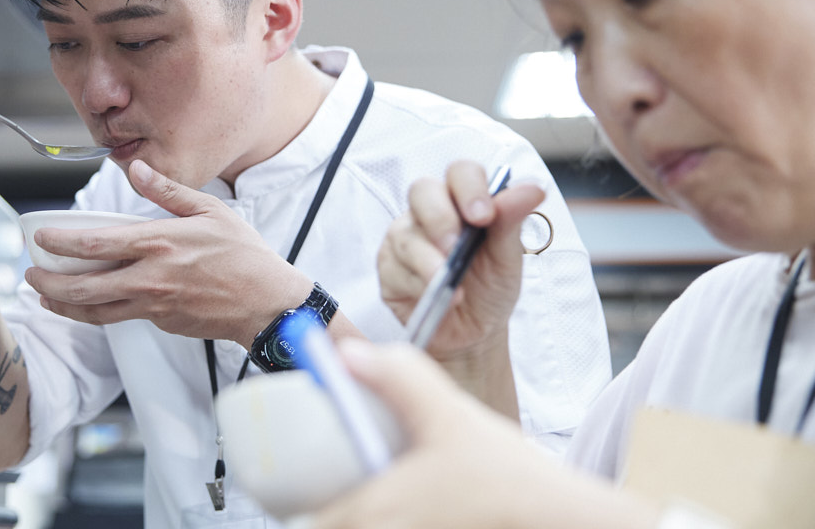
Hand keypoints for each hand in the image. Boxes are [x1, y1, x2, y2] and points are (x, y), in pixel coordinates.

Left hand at [24, 159, 311, 346]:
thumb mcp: (209, 210)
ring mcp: (153, 304)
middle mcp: (149, 277)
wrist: (266, 303)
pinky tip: (83, 305)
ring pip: (95, 310)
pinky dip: (94, 312)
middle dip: (49, 281)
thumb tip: (136, 167)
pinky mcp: (160, 321)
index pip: (95, 243)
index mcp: (158, 242)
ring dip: (63, 304)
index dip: (61, 242)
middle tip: (29, 274)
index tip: (39, 238)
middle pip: (84, 285)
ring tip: (42, 296)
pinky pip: (119, 317)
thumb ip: (167, 191)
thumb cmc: (243, 254)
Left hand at [306, 341, 658, 528]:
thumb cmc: (509, 479)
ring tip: (369, 488)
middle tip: (332, 477)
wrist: (566, 521)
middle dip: (327, 505)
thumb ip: (398, 378)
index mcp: (376, 511)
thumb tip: (348, 353)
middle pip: (330, 527)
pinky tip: (407, 502)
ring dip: (356, 516)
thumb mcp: (449, 415)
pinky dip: (387, 519)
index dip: (299, 496)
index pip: (308, 520)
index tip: (298, 470)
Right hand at [377, 160, 543, 358]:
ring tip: (452, 286)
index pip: (460, 172)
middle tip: (456, 247)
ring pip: (405, 234)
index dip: (469, 188)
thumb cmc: (490, 287)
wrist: (474, 331)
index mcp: (462, 200)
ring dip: (429, 261)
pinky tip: (437, 297)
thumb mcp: (508, 256)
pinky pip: (394, 268)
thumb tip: (534, 189)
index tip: (483, 216)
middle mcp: (429, 211)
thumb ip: (512, 220)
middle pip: (421, 190)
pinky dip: (418, 284)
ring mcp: (404, 237)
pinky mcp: (388, 268)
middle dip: (440, 218)